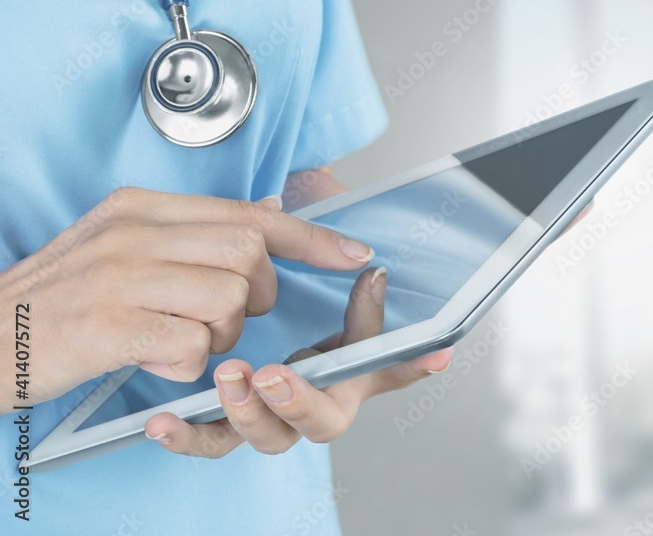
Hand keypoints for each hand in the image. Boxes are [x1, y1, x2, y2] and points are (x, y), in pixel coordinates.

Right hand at [0, 187, 374, 412]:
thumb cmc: (57, 300)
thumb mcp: (120, 245)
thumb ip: (194, 230)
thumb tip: (269, 212)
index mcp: (140, 208)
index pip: (249, 213)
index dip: (311, 236)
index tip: (352, 254)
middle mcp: (133, 232)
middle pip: (249, 252)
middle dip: (258, 293)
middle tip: (229, 314)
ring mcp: (120, 276)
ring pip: (229, 299)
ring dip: (221, 335)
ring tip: (179, 340)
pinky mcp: (110, 325)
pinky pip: (192, 345)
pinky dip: (186, 364)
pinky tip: (153, 359)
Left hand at [142, 266, 452, 455]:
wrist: (247, 343)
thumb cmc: (300, 333)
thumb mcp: (325, 312)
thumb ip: (358, 299)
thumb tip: (377, 272)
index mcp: (346, 380)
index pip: (382, 376)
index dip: (408, 368)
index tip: (427, 352)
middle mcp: (308, 409)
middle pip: (315, 424)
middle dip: (295, 401)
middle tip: (272, 373)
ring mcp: (266, 421)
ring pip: (261, 437)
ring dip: (244, 413)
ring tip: (227, 378)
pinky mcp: (222, 427)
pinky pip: (206, 442)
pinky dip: (186, 436)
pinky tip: (162, 421)